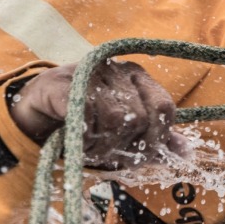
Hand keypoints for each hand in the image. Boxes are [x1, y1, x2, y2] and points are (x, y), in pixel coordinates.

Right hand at [9, 59, 184, 169]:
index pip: (165, 107)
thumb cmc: (88, 121)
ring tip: (90, 146)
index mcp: (138, 77)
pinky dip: (84, 137)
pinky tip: (77, 138)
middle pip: (142, 117)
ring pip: (117, 119)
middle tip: (108, 153)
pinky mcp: (63, 83)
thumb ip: (154, 141)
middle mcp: (118, 69)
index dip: (158, 137)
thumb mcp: (125, 133)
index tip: (140, 153)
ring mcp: (90, 73)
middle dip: (126, 146)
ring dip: (102, 144)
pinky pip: (87, 115)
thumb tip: (187, 154)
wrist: (38, 110)